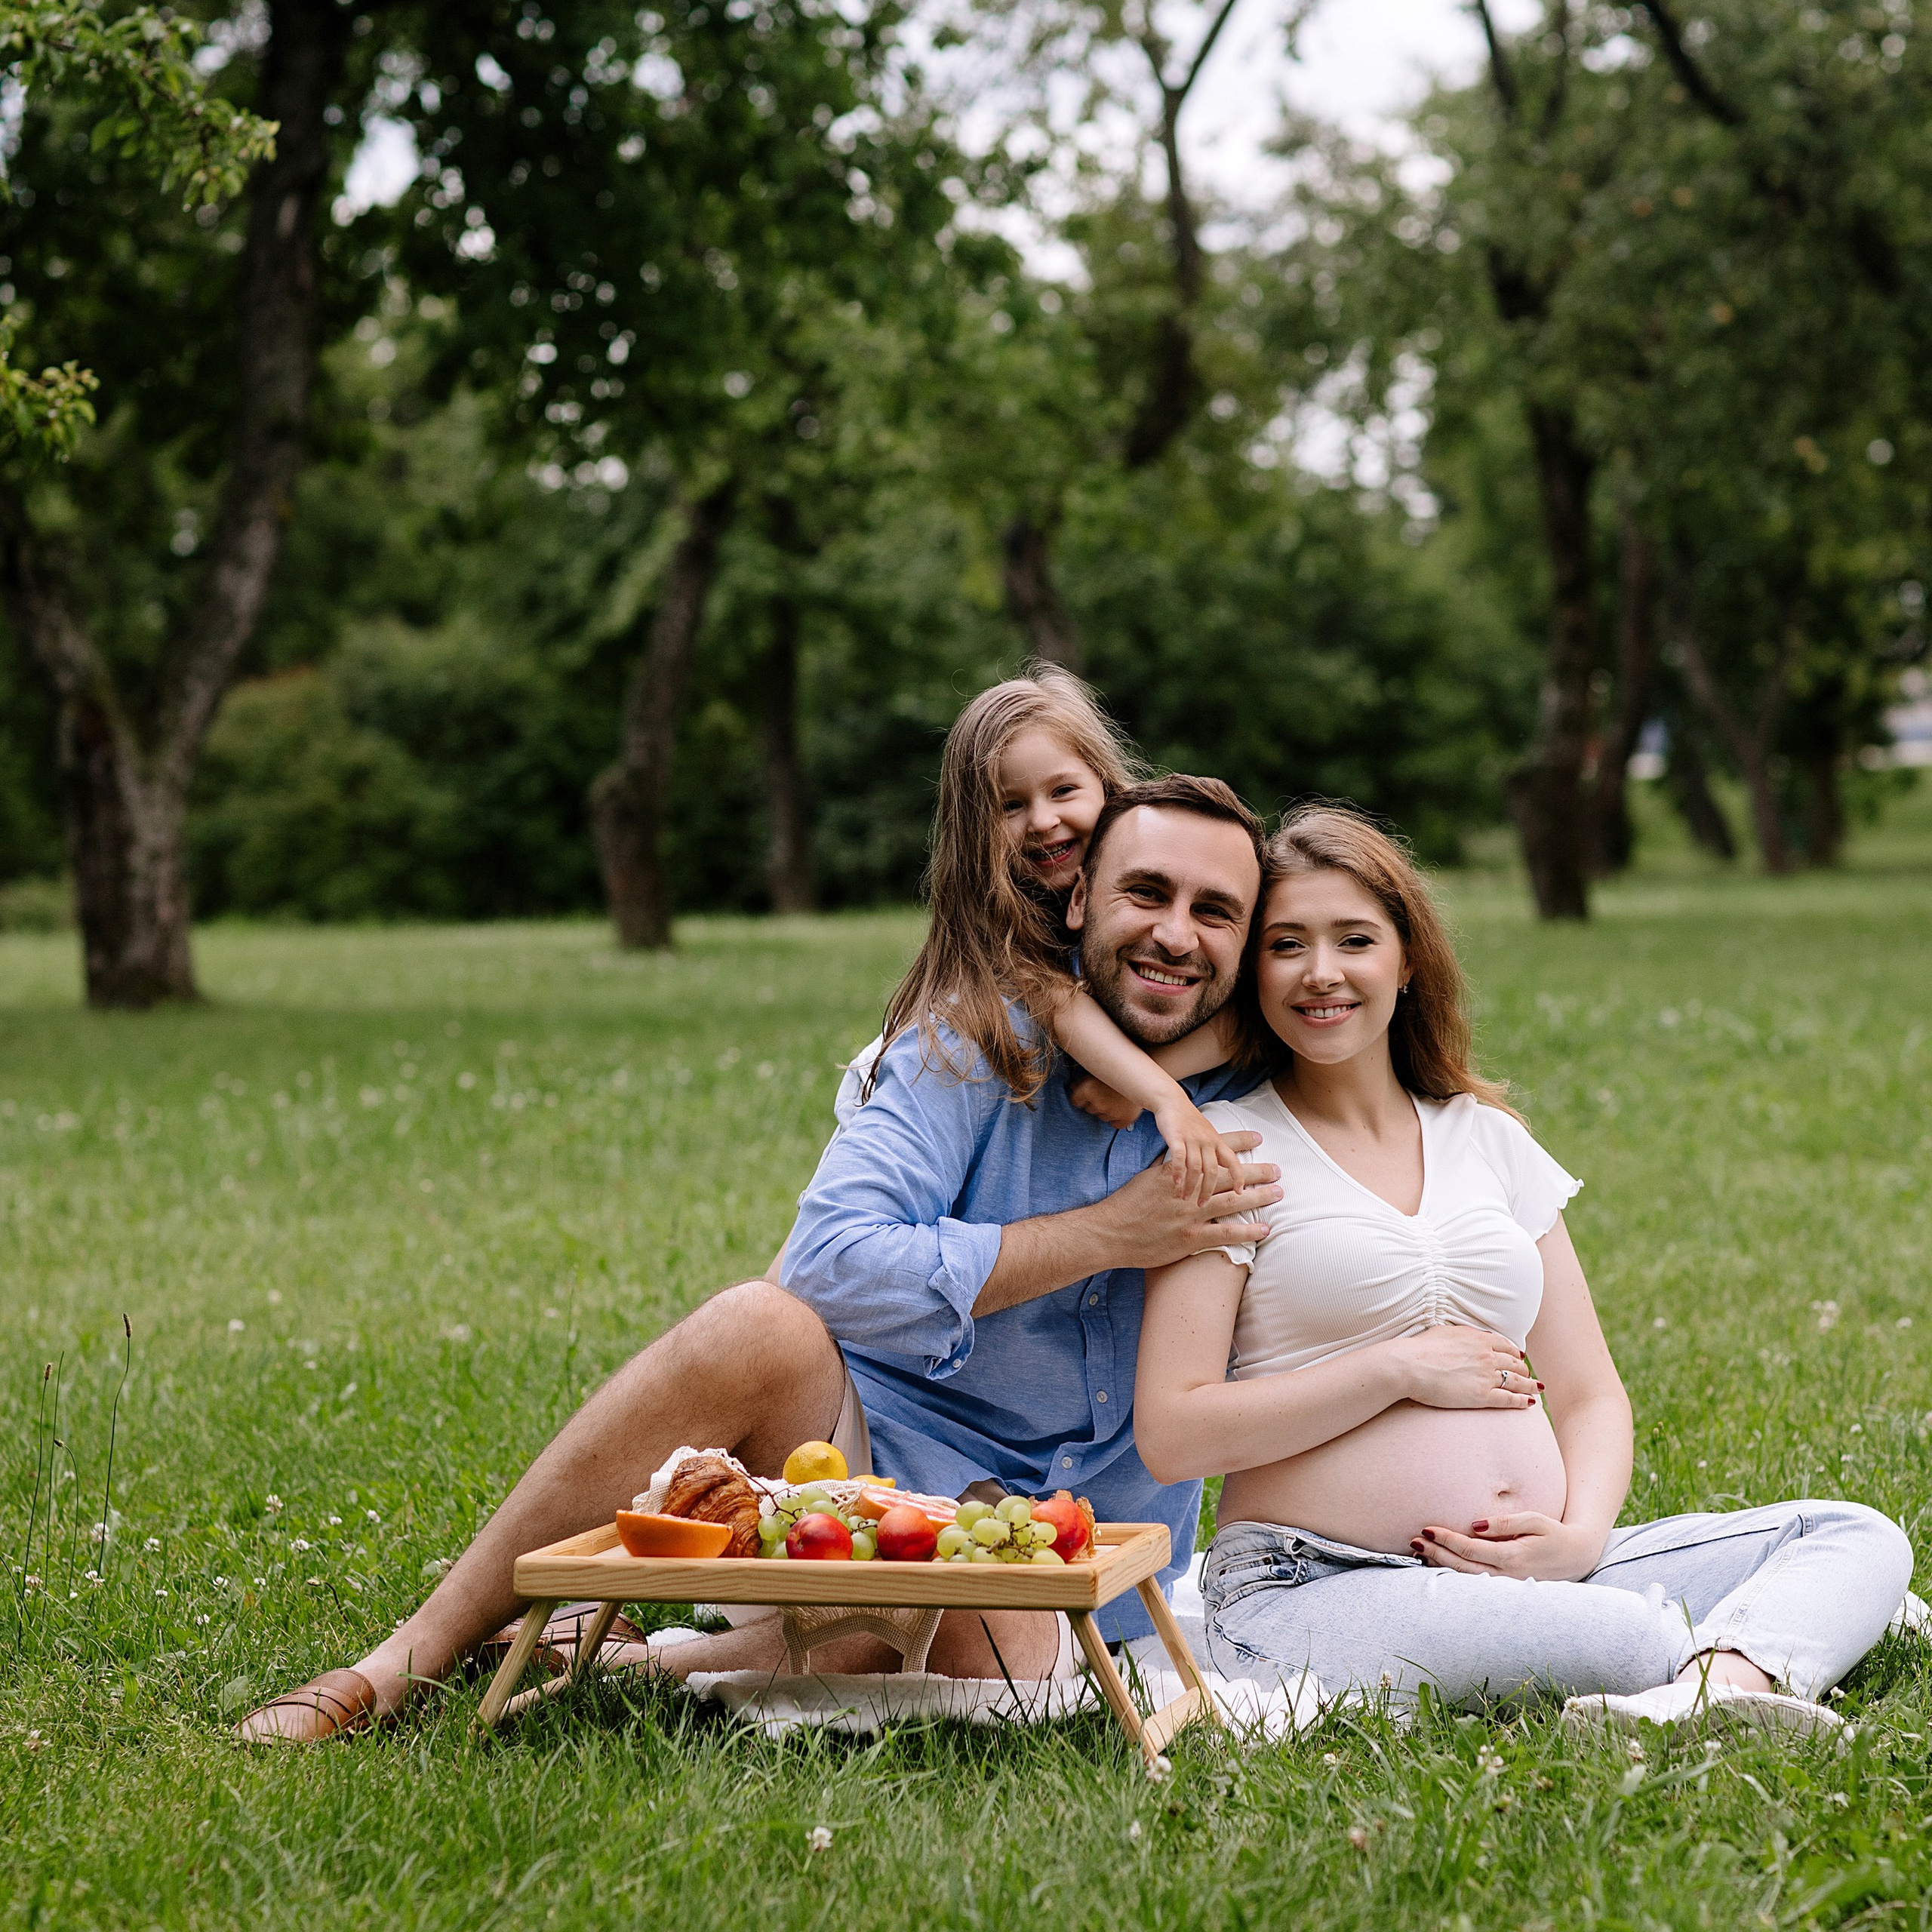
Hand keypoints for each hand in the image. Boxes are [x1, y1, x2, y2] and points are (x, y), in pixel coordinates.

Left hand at [1069, 1073, 1141, 1129]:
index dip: (1080, 1096)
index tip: (1088, 1093)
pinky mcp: (1125, 1119)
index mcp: (1088, 1089)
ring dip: (1106, 1110)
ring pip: (1102, 1116)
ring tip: (1115, 1098)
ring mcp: (1112, 1112)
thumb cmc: (1120, 1070)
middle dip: (1094, 1102)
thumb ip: (1083, 1081)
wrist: (1145, 1073)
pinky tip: (1121, 1107)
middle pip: (1089, 1109)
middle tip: (1106, 1093)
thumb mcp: (1099, 1070)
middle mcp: (1098, 1102)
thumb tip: (1072, 1087)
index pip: (1075, 1101)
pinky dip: (1117, 1118)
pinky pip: (1115, 1124)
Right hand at [1090, 1131, 1280, 1270]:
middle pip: (1229, 1177)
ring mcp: (1190, 1214)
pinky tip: (1265, 1228)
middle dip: (1255, 1171)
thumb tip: (1183, 1160)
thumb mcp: (1148, 1178)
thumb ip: (1170, 1170)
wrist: (1111, 1231)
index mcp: (1178, 1172)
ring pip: (1232, 1202)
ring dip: (1259, 1197)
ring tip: (1278, 1193)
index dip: (1237, 1144)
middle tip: (1277, 1169)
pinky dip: (1247, 1230)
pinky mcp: (1191, 1238)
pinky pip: (1225, 1233)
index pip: (1213, 1154)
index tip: (1257, 1137)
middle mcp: (1188, 1191)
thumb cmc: (1127, 1205)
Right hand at [1150, 1096, 1247, 1203]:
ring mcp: (1192, 1138)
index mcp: (1217, 1141)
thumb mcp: (1206, 1136)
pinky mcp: (1175, 1137)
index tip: (1241, 1192)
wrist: (1171, 1100)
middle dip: (1209, 1190)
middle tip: (1202, 1204)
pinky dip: (1178, 1172)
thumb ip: (1214, 1153)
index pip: (1232, 1161)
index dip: (1238, 1177)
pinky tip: (1176, 1184)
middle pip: (1213, 1170)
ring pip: (1196, 1167)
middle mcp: (1207, 1140)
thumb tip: (1223, 1172)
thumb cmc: (1189, 1121)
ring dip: (1192, 1185)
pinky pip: (1179, 1158)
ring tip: (1186, 1199)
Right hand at [1387, 1325, 1541, 1410]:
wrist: (1410, 1365)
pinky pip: (1508, 1399)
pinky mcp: (1482, 1396)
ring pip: (1516, 1381)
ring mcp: (1486, 1376)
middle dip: (1523, 1370)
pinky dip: (1521, 1400)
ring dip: (1529, 1385)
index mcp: (1479, 1339)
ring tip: (1536, 1389)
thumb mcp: (1445, 1331)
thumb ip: (1464, 1334)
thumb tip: (1474, 1336)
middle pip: (1515, 1364)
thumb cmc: (1421, 1348)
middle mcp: (1487, 1356)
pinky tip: (1528, 1403)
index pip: (1506, 1346)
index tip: (1519, 1358)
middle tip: (1527, 1376)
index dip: (1515, 1353)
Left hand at [1412, 1512, 1605, 1582]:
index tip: (1427, 1529)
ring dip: (1441, 1567)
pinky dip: (1455, 1576)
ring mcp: (1506, 1587)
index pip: (1470, 1549)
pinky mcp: (1507, 1591)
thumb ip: (1505, 1522)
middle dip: (1436, 1555)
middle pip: (1462, 1568)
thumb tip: (1475, 1525)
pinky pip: (1476, 1585)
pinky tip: (1439, 1565)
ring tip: (1419, 1553)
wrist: (1577, 1557)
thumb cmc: (1554, 1533)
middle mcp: (1507, 1577)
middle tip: (1413, 1541)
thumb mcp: (1534, 1520)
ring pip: (1466, 1581)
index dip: (1447, 1540)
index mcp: (1512, 1558)